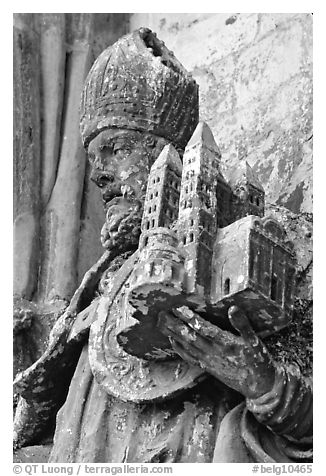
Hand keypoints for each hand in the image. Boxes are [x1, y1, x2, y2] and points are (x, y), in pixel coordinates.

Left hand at [158, 305, 275, 398]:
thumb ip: (242, 324)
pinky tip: (171, 340)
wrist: (258, 386)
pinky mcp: (207, 367)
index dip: (189, 317)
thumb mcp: (254, 341)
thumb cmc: (258, 361)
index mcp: (224, 343)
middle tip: (161, 313)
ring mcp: (208, 361)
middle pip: (189, 336)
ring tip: (161, 323)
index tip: (178, 307)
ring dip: (172, 334)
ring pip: (186, 346)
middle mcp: (212, 352)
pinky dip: (178, 348)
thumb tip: (232, 308)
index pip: (202, 328)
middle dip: (174, 324)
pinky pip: (188, 357)